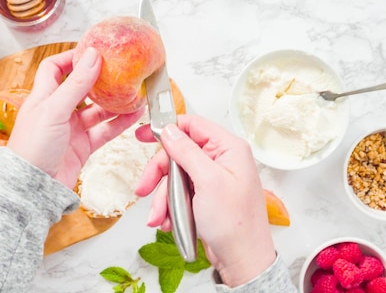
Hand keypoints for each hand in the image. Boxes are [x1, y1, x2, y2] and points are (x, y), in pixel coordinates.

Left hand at [7, 47, 144, 188]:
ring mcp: (71, 130)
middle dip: (100, 80)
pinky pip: (104, 130)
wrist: (33, 188)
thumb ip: (75, 84)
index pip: (55, 68)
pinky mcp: (82, 147)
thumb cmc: (32, 149)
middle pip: (81, 88)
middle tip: (119, 70)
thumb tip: (92, 55)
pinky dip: (119, 123)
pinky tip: (134, 114)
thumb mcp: (54, 110)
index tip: (92, 51)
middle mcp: (57, 111)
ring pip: (97, 110)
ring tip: (133, 92)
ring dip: (115, 102)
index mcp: (43, 97)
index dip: (72, 57)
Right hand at [135, 115, 275, 286]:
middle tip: (144, 188)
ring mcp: (211, 179)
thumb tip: (169, 130)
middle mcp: (221, 160)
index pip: (193, 125)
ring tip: (158, 216)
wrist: (242, 259)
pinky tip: (167, 220)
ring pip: (174, 176)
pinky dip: (169, 206)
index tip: (144, 134)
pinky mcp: (204, 196)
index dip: (167, 128)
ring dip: (162, 197)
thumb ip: (187, 152)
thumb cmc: (236, 223)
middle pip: (177, 153)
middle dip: (159, 174)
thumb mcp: (208, 181)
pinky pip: (178, 193)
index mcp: (228, 148)